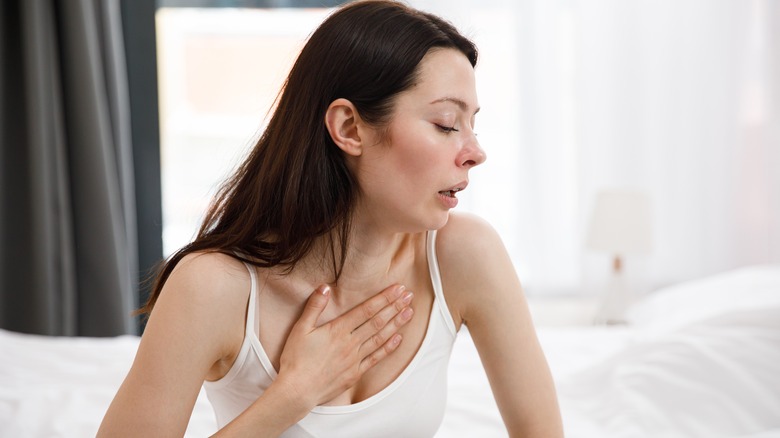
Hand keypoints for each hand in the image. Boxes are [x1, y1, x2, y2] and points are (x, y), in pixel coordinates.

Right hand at [275, 284, 413, 408]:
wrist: (297, 390)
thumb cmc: (295, 360)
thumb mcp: (300, 328)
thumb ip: (314, 306)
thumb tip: (324, 287)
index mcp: (337, 330)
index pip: (366, 310)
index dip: (384, 298)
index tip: (397, 289)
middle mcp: (350, 343)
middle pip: (378, 321)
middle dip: (395, 307)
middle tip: (409, 296)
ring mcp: (355, 359)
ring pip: (380, 338)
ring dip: (396, 324)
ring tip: (409, 312)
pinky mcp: (355, 373)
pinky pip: (376, 358)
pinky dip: (388, 348)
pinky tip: (398, 338)